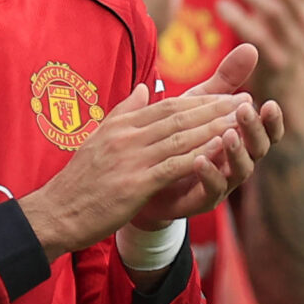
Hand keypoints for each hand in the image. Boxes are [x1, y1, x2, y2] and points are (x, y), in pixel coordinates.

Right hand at [17, 83, 257, 260]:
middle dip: (217, 108)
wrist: (56, 214)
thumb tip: (144, 89)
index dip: (201, 100)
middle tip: (248, 101)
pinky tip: (223, 149)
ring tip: (243, 120)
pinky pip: (175, 165)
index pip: (167, 106)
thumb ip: (124, 113)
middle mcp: (126, 136)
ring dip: (216, 127)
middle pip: (179, 116)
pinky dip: (201, 155)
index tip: (229, 95)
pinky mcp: (135, 184)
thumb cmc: (79, 183)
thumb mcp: (98, 140)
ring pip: (182, 137)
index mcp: (120, 125)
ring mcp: (130, 159)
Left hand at [128, 42, 284, 229]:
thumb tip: (251, 47)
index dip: (272, 120)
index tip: (270, 103)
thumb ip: (225, 79)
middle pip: (259, 149)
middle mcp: (237, 161)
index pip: (267, 130)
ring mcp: (222, 182)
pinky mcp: (201, 200)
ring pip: (240, 171)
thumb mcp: (199, 103)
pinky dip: (208, 174)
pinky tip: (200, 159)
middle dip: (254, 129)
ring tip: (227, 134)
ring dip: (235, 152)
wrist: (144, 176)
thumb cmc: (178, 136)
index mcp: (240, 138)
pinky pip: (212, 190)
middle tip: (246, 110)